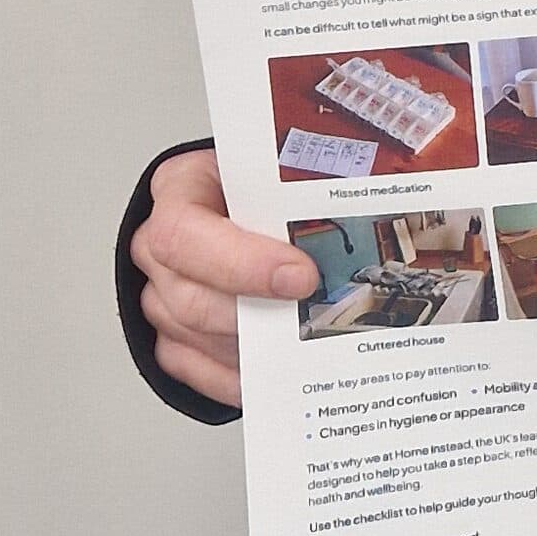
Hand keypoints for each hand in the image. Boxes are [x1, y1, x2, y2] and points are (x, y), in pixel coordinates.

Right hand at [128, 148, 315, 406]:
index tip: (301, 276)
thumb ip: (311, 180)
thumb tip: (377, 196)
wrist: (250, 194)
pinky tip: (282, 367)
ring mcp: (159, 293)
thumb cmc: (266, 181)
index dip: (240, 261)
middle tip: (314, 312)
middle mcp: (159, 245)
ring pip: (193, 334)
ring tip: (308, 337)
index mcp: (182, 188)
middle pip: (189, 295)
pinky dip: (238, 373)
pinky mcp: (169, 334)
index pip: (184, 232)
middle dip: (256, 310)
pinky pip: (194, 367)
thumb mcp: (284, 162)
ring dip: (252, 342)